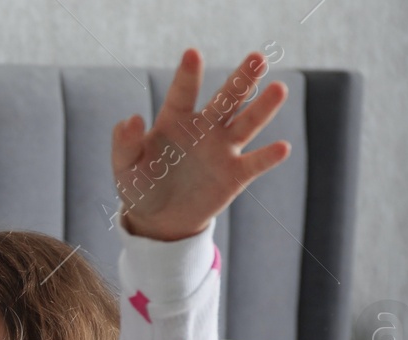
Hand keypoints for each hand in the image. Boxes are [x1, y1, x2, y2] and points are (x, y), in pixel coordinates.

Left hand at [111, 48, 290, 241]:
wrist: (159, 218)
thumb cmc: (141, 184)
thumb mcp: (125, 167)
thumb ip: (125, 144)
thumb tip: (131, 120)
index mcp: (175, 120)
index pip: (183, 93)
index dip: (187, 75)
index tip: (192, 54)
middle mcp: (204, 129)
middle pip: (226, 99)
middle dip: (241, 80)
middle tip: (258, 57)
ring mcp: (222, 150)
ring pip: (247, 123)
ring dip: (263, 107)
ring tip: (279, 88)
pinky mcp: (235, 175)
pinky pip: (255, 163)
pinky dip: (268, 157)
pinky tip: (282, 147)